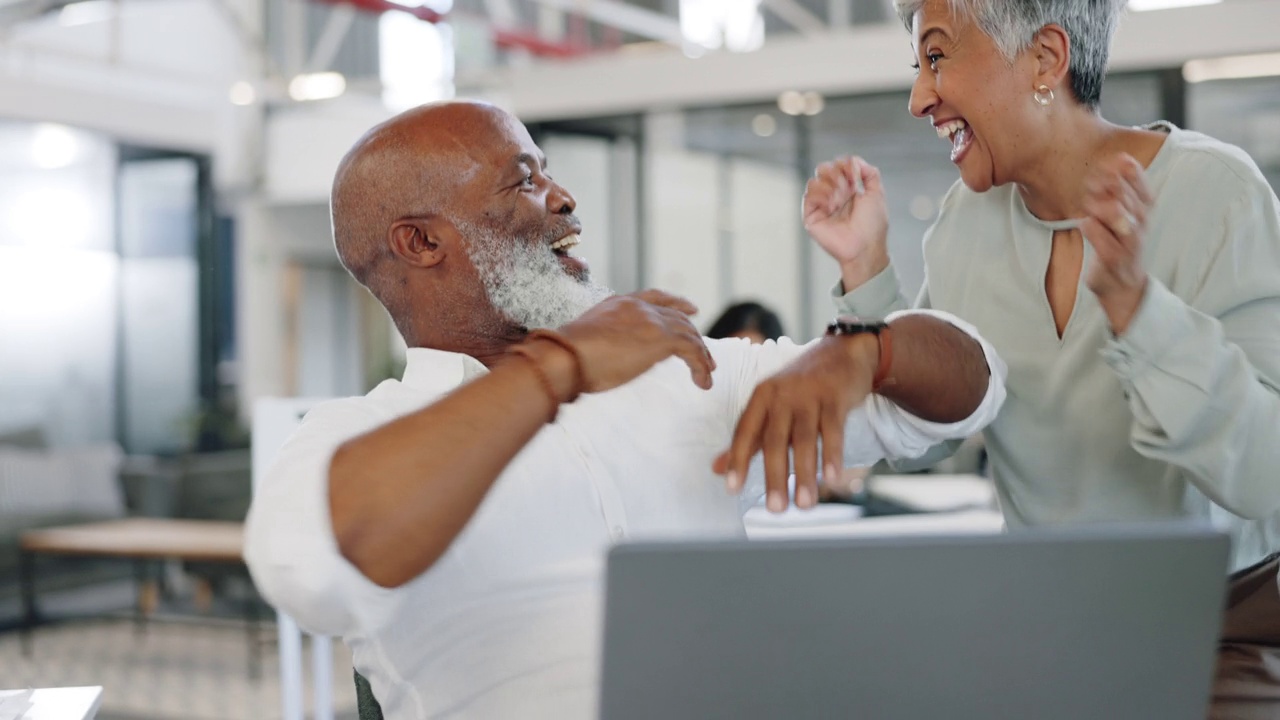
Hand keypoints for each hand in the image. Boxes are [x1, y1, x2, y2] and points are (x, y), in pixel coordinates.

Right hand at [558, 290, 715, 393]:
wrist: (566, 356)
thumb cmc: (567, 356)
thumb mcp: (589, 338)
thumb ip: (606, 339)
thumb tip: (610, 355)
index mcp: (621, 303)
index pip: (656, 298)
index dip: (676, 303)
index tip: (692, 309)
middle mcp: (639, 308)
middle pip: (678, 318)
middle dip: (695, 336)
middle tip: (705, 355)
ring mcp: (652, 321)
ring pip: (689, 334)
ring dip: (701, 355)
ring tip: (708, 374)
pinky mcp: (662, 339)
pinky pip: (692, 351)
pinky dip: (701, 366)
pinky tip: (702, 381)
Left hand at [712, 334, 878, 512]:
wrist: (842, 352)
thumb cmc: (803, 386)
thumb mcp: (772, 406)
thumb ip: (749, 438)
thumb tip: (718, 469)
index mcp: (762, 397)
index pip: (745, 432)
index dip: (738, 460)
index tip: (733, 489)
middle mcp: (782, 395)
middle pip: (774, 441)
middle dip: (774, 477)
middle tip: (775, 509)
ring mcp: (809, 395)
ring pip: (804, 440)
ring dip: (804, 474)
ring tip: (804, 504)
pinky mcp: (835, 397)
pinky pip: (833, 431)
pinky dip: (832, 455)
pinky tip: (833, 478)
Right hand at [803, 156, 890, 287]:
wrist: (864, 245)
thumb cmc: (872, 225)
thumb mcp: (877, 193)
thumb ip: (870, 173)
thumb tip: (854, 160)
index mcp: (849, 190)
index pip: (839, 166)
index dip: (845, 165)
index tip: (853, 173)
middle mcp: (834, 196)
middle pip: (824, 169)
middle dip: (836, 173)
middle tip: (846, 187)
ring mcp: (822, 205)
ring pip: (815, 180)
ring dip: (830, 186)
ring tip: (840, 200)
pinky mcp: (811, 215)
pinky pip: (808, 195)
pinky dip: (821, 195)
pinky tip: (831, 205)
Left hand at [1080, 153, 1153, 334]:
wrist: (1121, 285)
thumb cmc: (1118, 243)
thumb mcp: (1121, 215)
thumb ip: (1117, 191)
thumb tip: (1116, 159)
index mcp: (1143, 214)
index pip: (1145, 189)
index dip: (1134, 174)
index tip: (1119, 159)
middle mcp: (1139, 227)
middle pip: (1132, 201)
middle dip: (1114, 186)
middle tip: (1094, 179)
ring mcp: (1128, 245)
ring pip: (1122, 220)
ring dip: (1104, 207)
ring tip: (1088, 201)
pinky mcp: (1113, 261)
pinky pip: (1106, 245)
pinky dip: (1095, 232)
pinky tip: (1084, 222)